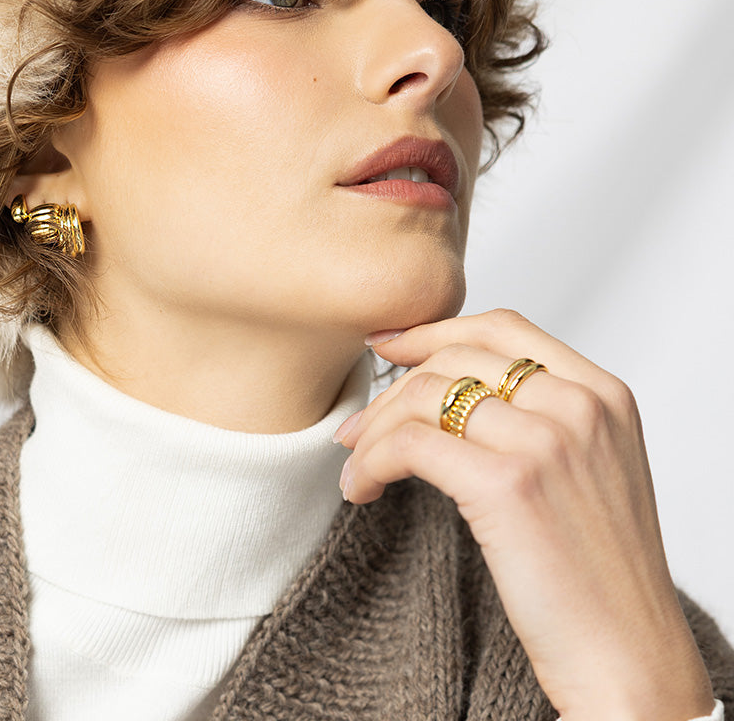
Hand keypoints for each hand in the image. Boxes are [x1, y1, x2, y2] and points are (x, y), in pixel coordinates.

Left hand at [334, 309, 713, 720]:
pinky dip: (370, 461)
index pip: (501, 326)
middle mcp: (579, 406)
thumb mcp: (590, 468)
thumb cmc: (600, 576)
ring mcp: (546, 440)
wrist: (631, 660)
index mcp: (602, 393)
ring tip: (355, 464)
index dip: (432, 330)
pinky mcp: (508, 484)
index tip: (387, 344)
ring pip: (422, 397)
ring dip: (372, 430)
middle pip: (453, 358)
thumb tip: (450, 385)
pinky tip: (362, 489)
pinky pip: (409, 444)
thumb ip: (541, 415)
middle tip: (358, 427)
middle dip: (391, 388)